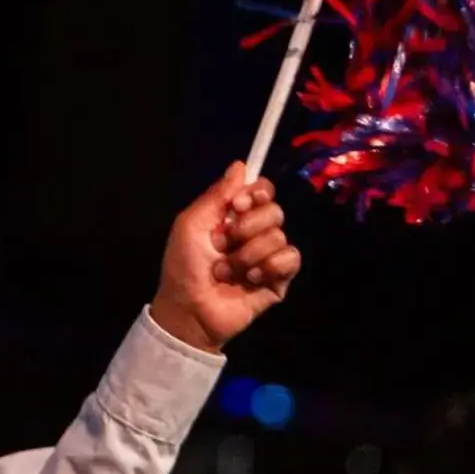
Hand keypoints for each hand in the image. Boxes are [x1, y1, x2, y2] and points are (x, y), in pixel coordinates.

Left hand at [150, 163, 301, 352]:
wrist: (189, 309)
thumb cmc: (184, 266)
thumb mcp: (191, 224)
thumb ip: (217, 194)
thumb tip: (240, 165)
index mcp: (233, 216)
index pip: (261, 191)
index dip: (256, 193)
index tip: (238, 205)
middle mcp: (253, 232)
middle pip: (274, 210)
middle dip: (247, 227)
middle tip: (223, 244)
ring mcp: (268, 255)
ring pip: (278, 236)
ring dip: (247, 254)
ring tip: (227, 271)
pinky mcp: (280, 278)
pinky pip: (290, 258)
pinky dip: (268, 267)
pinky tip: (250, 280)